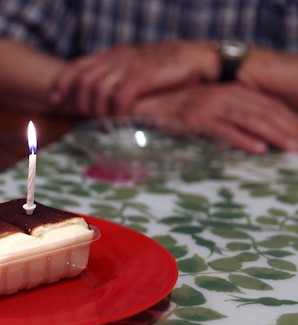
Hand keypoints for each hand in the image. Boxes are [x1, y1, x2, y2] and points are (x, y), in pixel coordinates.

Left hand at [50, 41, 217, 116]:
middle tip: (81, 118)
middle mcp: (119, 58)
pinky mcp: (145, 77)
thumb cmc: (168, 69)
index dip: (61, 83)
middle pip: (83, 81)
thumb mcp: (136, 68)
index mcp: (114, 54)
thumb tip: (96, 97)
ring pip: (98, 91)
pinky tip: (119, 121)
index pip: (78, 66)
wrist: (200, 58)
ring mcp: (131, 66)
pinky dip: (116, 112)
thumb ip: (117, 77)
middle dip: (77, 103)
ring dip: (96, 110)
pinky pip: (120, 98)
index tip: (53, 100)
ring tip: (102, 122)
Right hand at [132, 84, 297, 153]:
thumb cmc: (161, 115)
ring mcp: (201, 104)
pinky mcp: (186, 117)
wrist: (126, 107)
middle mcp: (214, 94)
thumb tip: (246, 140)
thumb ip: (218, 122)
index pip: (261, 103)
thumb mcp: (195, 116)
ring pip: (245, 116)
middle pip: (259, 108)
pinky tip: (257, 149)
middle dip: (284, 126)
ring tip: (290, 148)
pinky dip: (239, 137)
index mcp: (221, 92)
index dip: (283, 118)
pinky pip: (219, 128)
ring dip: (271, 132)